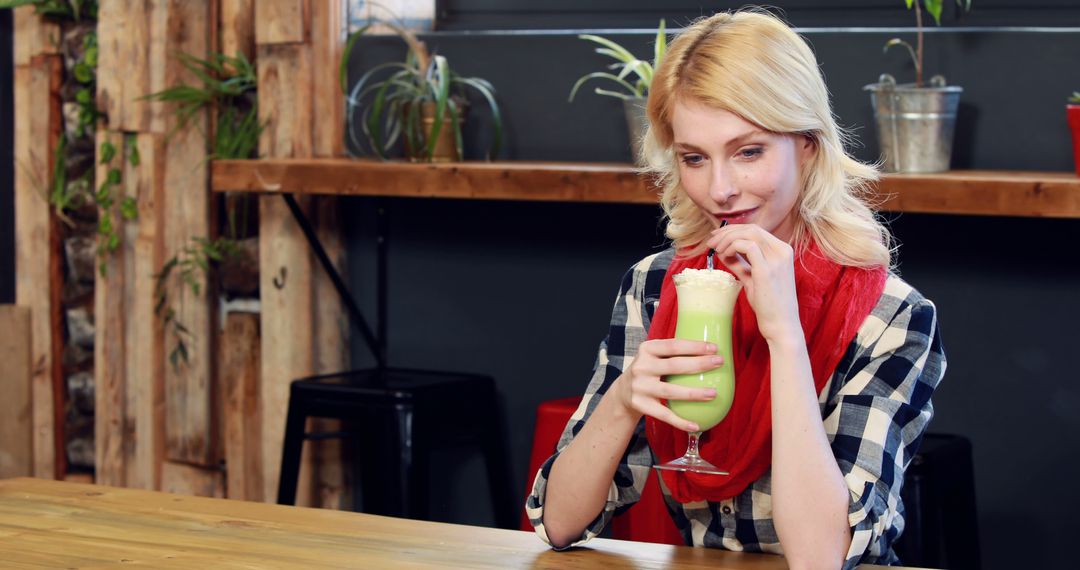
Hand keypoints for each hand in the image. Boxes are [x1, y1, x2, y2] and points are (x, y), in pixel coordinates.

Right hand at [614, 339, 722, 431]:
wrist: (622, 392)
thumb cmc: (648, 371)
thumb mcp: (653, 356)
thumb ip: (672, 352)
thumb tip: (709, 350)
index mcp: (647, 349)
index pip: (673, 345)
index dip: (694, 346)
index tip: (714, 347)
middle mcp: (641, 367)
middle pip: (674, 366)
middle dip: (699, 364)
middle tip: (719, 362)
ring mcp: (640, 387)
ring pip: (671, 391)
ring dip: (694, 393)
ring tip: (713, 393)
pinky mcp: (641, 405)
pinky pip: (664, 414)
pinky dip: (680, 421)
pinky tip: (696, 425)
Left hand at [706, 224, 801, 343]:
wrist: (781, 325)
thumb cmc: (768, 304)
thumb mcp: (753, 278)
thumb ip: (740, 263)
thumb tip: (723, 252)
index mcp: (782, 251)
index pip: (756, 230)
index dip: (733, 230)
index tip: (717, 237)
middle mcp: (782, 251)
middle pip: (751, 228)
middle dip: (727, 232)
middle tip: (711, 242)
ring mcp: (776, 259)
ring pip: (748, 233)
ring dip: (727, 238)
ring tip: (715, 250)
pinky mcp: (767, 269)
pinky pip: (747, 246)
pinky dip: (732, 247)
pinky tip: (724, 256)